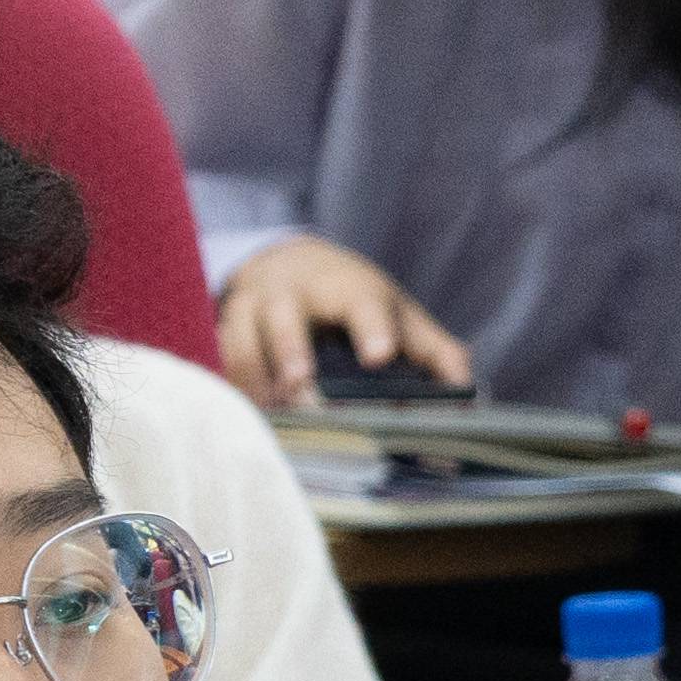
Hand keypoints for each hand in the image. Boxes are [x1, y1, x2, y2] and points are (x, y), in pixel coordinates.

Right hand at [217, 236, 468, 408]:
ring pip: (238, 338)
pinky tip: (234, 414)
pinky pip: (213, 357)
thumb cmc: (352, 300)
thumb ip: (434, 352)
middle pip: (285, 317)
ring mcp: (250, 308)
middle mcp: (292, 293)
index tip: (379, 354)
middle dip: (290, 351)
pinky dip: (223, 384)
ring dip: (250, 376)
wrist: (288, 265)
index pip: (364, 303)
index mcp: (347, 288)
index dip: (373, 327)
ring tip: (267, 412)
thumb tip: (467, 393)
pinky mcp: (220, 329)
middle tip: (301, 385)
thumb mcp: (397, 315)